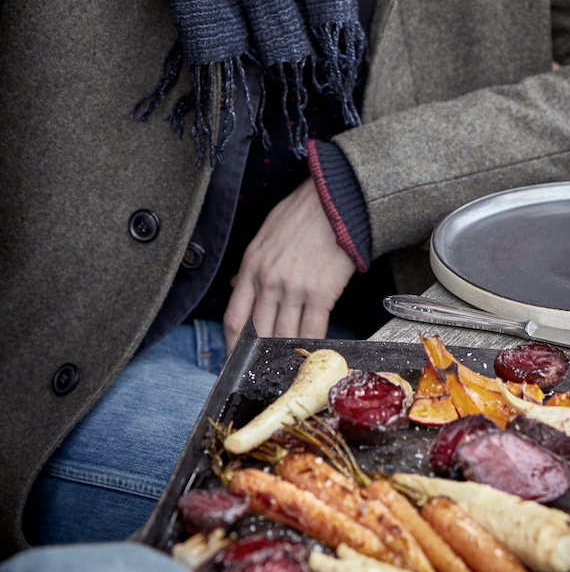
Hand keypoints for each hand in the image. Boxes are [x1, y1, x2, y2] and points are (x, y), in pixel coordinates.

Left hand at [223, 176, 355, 350]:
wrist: (335, 201)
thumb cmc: (303, 212)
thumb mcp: (265, 234)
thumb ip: (251, 265)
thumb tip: (238, 287)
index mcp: (251, 267)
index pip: (234, 318)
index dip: (232, 345)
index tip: (235, 359)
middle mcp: (269, 281)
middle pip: (258, 333)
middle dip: (259, 356)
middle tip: (263, 370)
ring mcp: (294, 289)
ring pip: (285, 335)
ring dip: (286, 353)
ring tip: (288, 366)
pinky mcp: (321, 293)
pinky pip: (313, 330)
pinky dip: (311, 345)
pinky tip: (312, 354)